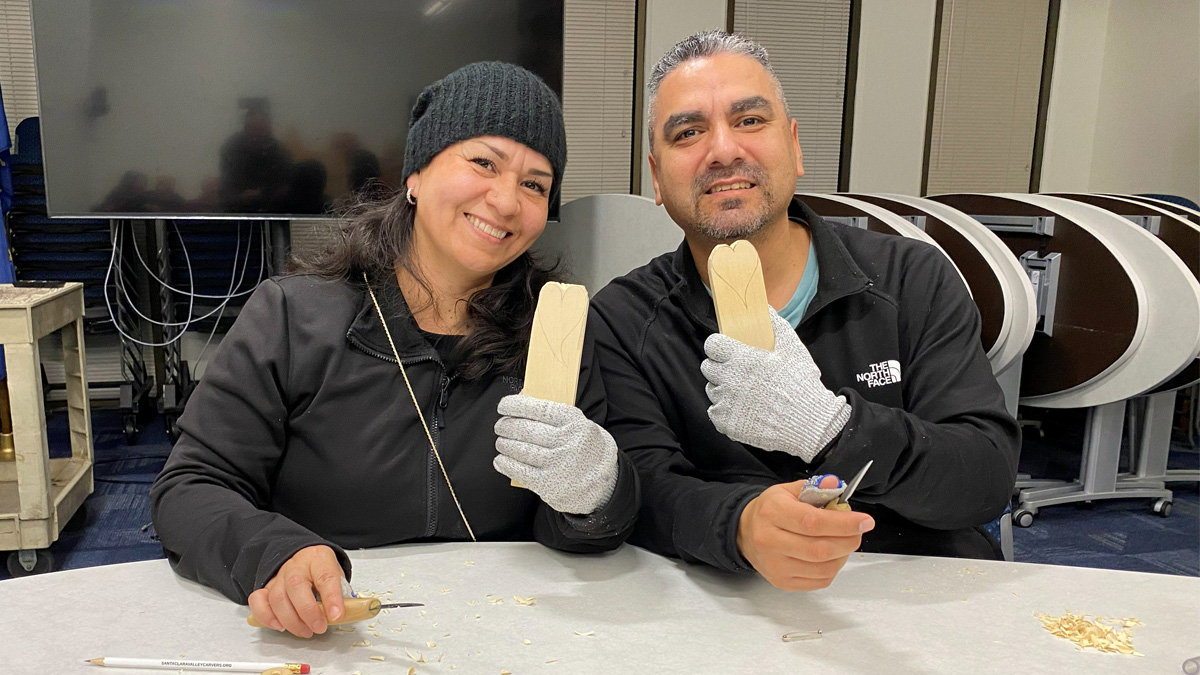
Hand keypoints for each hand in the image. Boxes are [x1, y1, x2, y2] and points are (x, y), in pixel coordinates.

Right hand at [247, 545, 345, 637]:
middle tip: (319, 628)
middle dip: (308, 612)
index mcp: (319, 558)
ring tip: (305, 631)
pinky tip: (280, 626)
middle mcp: (296, 566)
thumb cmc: (320, 570)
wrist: (303, 557)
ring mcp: (278, 576)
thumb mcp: (337, 575)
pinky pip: (258, 601)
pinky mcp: (265, 588)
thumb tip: (340, 616)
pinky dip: (266, 617)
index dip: (332, 598)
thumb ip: (339, 594)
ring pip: (277, 597)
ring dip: (291, 620)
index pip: (325, 576)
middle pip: (296, 586)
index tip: (336, 616)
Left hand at [493, 394, 618, 514]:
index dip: (515, 406)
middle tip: (500, 426)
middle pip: (524, 429)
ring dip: (504, 444)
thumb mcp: (583, 427)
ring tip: (502, 442)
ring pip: (519, 449)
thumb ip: (558, 417)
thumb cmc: (588, 451)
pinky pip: (519, 471)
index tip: (503, 406)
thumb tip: (524, 403)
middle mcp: (566, 442)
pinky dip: (505, 464)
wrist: (605, 486)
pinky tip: (501, 460)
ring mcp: (556, 464)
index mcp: (575, 422)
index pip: (538, 408)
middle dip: (506, 426)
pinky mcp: (548, 485)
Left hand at [702, 308, 850, 461]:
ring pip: (712, 390)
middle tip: (738, 372)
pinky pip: (715, 411)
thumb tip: (766, 309)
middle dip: (719, 367)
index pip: (712, 345)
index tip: (726, 350)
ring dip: (724, 389)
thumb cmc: (801, 383)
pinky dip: (726, 411)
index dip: (718, 346)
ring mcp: (726, 402)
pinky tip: (744, 410)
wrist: (808, 422)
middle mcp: (729, 379)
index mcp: (741, 358)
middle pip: (707, 367)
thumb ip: (776, 325)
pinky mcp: (726, 422)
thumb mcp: (792, 348)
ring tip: (745, 393)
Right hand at [737, 477, 874, 590]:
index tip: (864, 521)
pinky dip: (833, 569)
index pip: (813, 522)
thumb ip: (815, 488)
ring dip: (843, 556)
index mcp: (772, 513)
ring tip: (843, 542)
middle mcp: (770, 541)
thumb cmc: (770, 511)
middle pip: (820, 549)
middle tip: (858, 531)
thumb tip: (836, 486)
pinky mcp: (782, 582)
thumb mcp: (788, 490)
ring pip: (823, 568)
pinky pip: (819, 581)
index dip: (843, 523)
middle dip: (848, 541)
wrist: (744, 532)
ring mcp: (775, 565)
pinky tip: (831, 556)